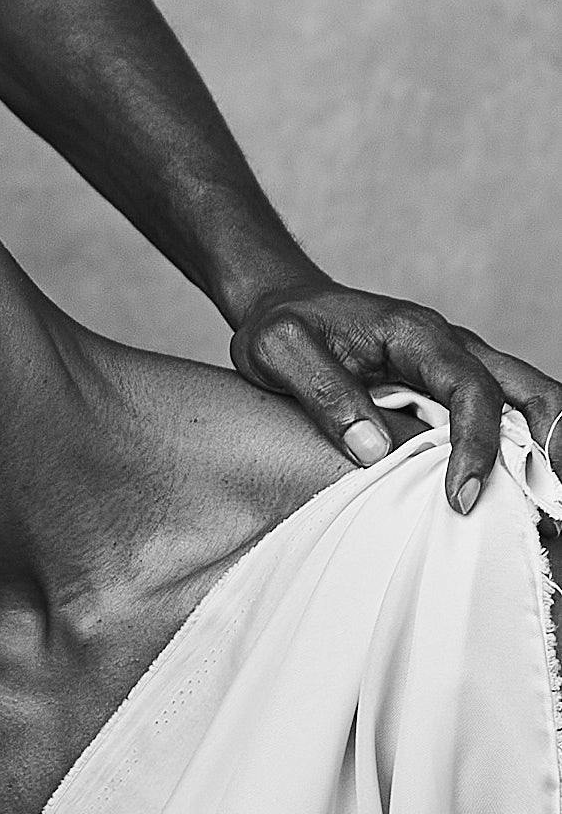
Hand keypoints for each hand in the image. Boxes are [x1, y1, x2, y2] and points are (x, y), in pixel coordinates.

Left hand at [230, 275, 558, 516]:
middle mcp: (453, 347)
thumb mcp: (279, 351)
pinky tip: (516, 493)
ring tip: (549, 511)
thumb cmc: (281, 325)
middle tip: (553, 508)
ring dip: (546, 450)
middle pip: (530, 390)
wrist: (283, 302)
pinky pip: (503, 416)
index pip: (471, 391)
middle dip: (554, 443)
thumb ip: (324, 393)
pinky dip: (520, 451)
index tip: (459, 499)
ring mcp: (460, 365)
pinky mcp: (452, 387)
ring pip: (528, 401)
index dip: (476, 446)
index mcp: (417, 335)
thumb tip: (373, 450)